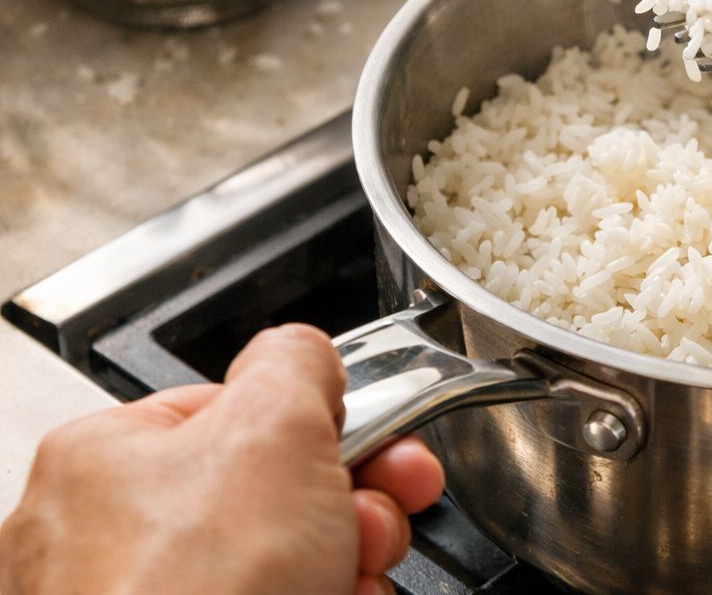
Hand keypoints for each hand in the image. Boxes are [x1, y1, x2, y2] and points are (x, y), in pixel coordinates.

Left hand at [0, 324, 444, 594]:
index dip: (332, 427)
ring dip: (348, 564)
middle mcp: (106, 539)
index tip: (389, 444)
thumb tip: (309, 356)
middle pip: (273, 493)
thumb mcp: (274, 424)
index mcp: (106, 457)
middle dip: (351, 506)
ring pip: (282, 562)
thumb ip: (298, 364)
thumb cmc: (193, 592)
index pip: (245, 412)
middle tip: (376, 522)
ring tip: (354, 579)